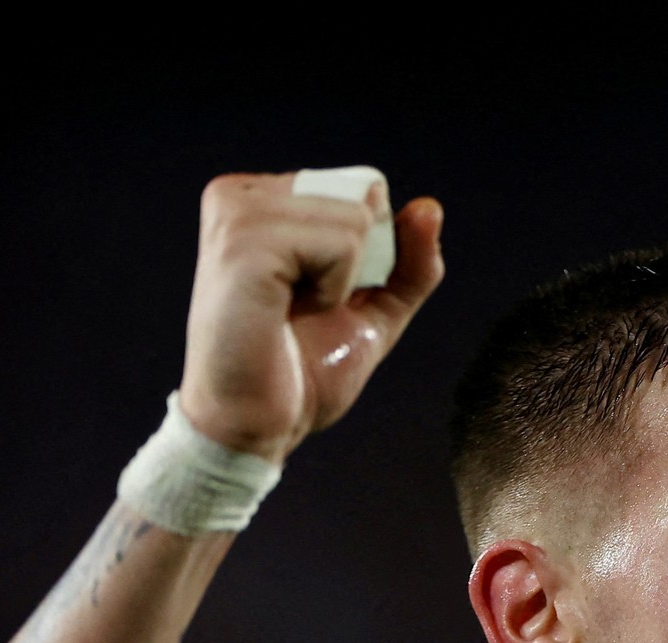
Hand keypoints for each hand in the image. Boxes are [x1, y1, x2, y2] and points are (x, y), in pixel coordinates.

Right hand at [175, 172, 444, 462]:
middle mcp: (239, 195)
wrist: (255, 428)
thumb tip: (431, 207)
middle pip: (361, 195)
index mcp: (259, 200)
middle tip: (304, 310)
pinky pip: (339, 242)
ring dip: (342, 281)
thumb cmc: (301, 374)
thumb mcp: (371, 312)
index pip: (363, 189)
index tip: (318, 298)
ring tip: (293, 312)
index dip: (366, 255)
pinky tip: (287, 313)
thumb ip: (408, 264)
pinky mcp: (243, 243)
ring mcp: (236, 215)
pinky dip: (333, 289)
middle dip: (356, 265)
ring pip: (353, 218)